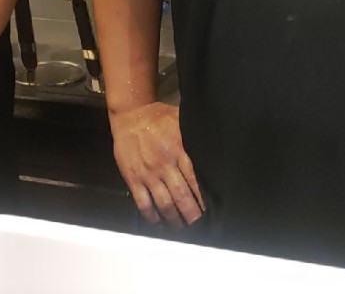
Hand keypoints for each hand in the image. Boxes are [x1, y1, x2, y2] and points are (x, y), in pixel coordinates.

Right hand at [110, 101, 203, 227]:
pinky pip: (143, 203)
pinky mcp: (133, 179)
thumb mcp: (180, 119)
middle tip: (200, 225)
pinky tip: (159, 223)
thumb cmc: (157, 117)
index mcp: (178, 149)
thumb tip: (214, 141)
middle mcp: (164, 164)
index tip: (211, 209)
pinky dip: (152, 217)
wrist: (130, 116)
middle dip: (192, 214)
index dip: (203, 197)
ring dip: (175, 219)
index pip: (194, 179)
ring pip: (164, 204)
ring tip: (183, 228)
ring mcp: (148, 174)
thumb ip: (194, 133)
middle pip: (181, 195)